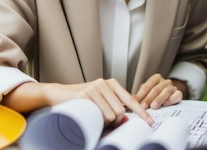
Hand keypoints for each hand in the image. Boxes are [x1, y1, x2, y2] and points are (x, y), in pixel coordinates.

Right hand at [6, 78, 152, 126]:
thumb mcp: (99, 101)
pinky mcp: (85, 95)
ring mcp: (95, 88)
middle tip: (103, 121)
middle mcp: (105, 84)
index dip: (141, 112)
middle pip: (120, 111)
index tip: (149, 122)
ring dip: (103, 122)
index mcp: (112, 84)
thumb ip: (113, 107)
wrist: (57, 94)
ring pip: (111, 114)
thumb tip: (125, 119)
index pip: (130, 100)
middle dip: (114, 121)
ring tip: (93, 117)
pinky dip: (96, 120)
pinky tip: (88, 115)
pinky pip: (99, 115)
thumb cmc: (81, 99)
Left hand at [133, 73, 183, 109]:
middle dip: (148, 98)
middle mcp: (164, 81)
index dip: (140, 95)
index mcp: (155, 79)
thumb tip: (125, 102)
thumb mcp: (146, 94)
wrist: (171, 97)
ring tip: (153, 106)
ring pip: (166, 91)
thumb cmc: (156, 96)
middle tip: (143, 106)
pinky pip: (177, 95)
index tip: (135, 103)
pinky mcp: (179, 94)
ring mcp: (172, 87)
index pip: (146, 86)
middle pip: (155, 89)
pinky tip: (167, 103)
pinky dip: (172, 99)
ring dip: (159, 99)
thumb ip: (139, 97)